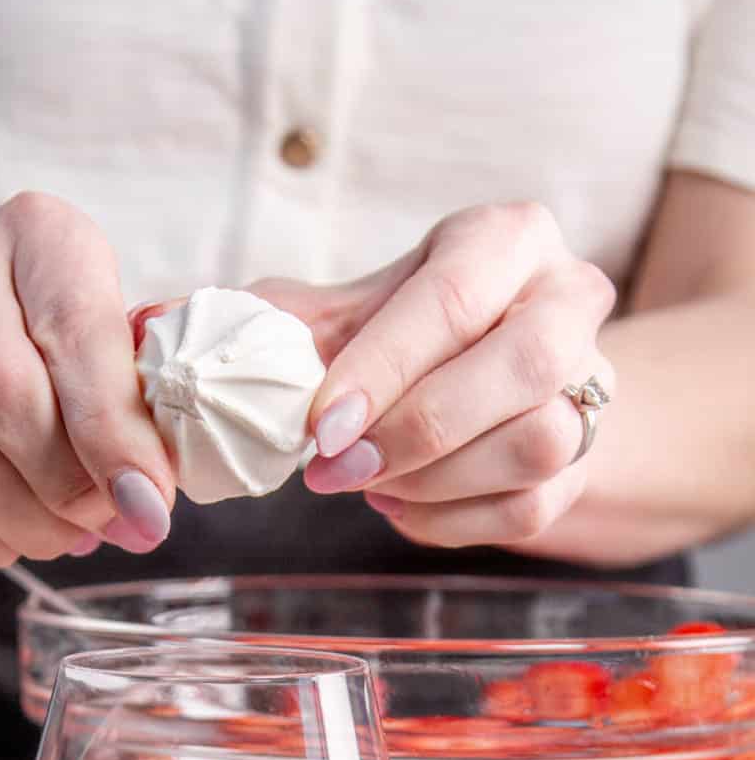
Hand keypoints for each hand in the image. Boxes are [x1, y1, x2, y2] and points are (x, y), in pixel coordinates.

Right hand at [0, 193, 174, 565]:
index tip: (150, 504)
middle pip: (3, 397)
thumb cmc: (60, 351)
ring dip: (32, 522)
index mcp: (37, 231)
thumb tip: (147, 507)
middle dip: (70, 484)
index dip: (115, 434)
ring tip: (71, 531)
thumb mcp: (118, 350)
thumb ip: (142, 408)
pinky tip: (18, 532)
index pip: (75, 334)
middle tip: (110, 521)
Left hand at [255, 202, 615, 548]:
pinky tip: (400, 503)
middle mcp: (568, 299)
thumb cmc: (400, 335)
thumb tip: (167, 321)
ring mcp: (591, 383)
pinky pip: (531, 509)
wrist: (479, 382)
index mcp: (507, 238)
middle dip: (419, 429)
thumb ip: (277, 322)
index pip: (453, 298)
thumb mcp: (343, 311)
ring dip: (437, 481)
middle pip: (524, 368)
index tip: (320, 425)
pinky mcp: (583, 462)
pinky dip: (451, 520)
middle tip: (336, 467)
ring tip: (369, 482)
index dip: (383, 369)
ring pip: (540, 444)